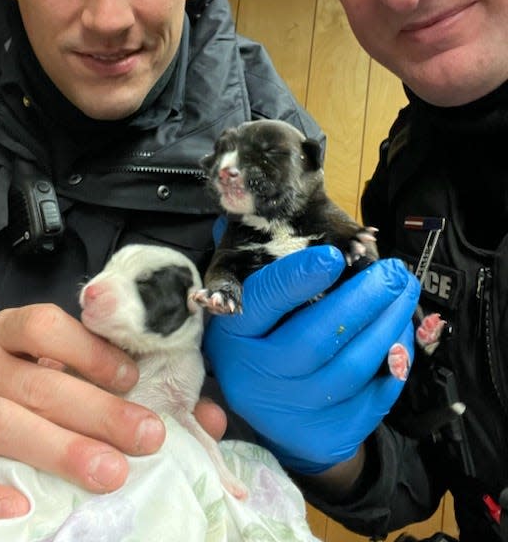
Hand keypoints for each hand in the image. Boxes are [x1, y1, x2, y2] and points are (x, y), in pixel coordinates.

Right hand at [0, 304, 165, 520]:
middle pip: (37, 382)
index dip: (90, 349)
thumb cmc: (22, 387)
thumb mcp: (63, 370)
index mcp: (11, 331)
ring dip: (59, 449)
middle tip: (146, 438)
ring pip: (2, 424)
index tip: (132, 377)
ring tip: (108, 474)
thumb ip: (129, 387)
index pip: (45, 325)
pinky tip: (21, 507)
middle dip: (96, 411)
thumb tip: (208, 416)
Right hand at [203, 246, 419, 473]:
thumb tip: (258, 206)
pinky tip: (401, 335)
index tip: (334, 255)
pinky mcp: (325, 433)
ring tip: (405, 294)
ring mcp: (292, 409)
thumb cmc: (260, 337)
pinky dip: (393, 364)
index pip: (264, 302)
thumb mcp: (246, 301)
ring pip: (351, 366)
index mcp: (235, 332)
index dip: (299, 278)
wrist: (267, 413)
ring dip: (388, 326)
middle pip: (316, 337)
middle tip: (393, 272)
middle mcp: (258, 374)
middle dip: (363, 300)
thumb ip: (258, 260)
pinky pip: (372, 398)